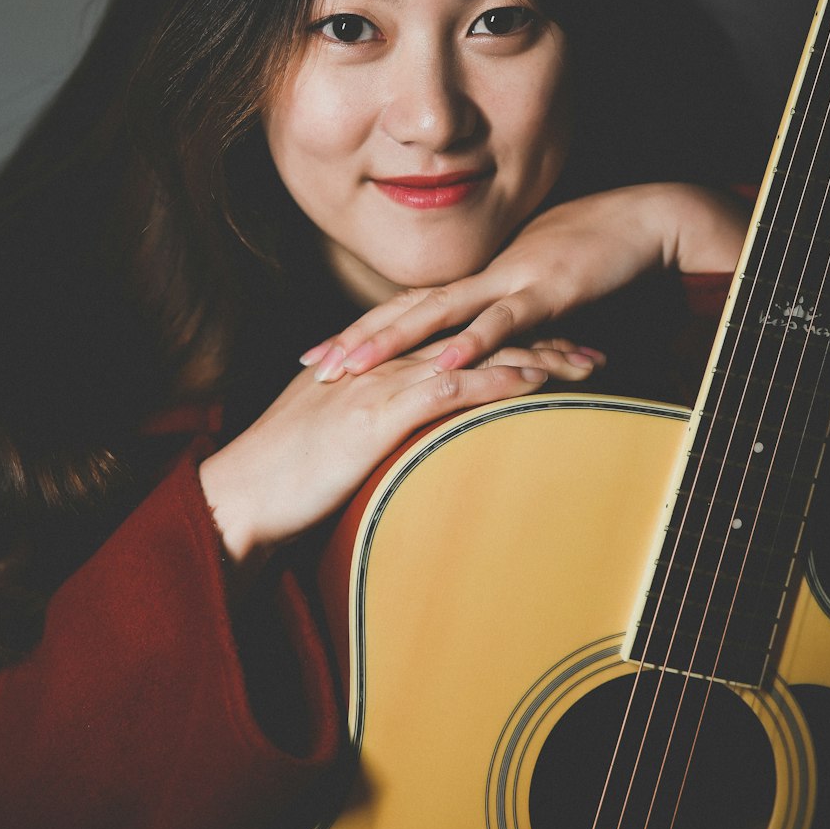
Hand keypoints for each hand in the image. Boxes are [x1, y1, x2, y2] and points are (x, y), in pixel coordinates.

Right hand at [198, 338, 592, 568]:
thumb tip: (397, 432)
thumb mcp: (327, 436)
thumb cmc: (277, 477)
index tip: (551, 343)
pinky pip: (455, 388)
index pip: (453, 337)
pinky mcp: (381, 411)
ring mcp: (381, 381)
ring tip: (589, 364)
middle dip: (539, 338)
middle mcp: (381, 360)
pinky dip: (502, 382)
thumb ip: (365, 420)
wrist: (238, 493)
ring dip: (540, 356)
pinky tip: (542, 384)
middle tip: (591, 348)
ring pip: (476, 355)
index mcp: (371, 362)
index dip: (504, 335)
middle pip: (477, 335)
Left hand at [300, 184, 747, 381]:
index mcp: (476, 281)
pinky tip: (444, 363)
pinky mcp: (546, 291)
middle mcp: (481, 279)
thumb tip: (475, 358)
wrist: (642, 220)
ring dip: (392, 341)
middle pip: (404, 311)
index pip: (405, 309)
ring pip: (439, 315)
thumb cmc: (593, 256)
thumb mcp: (538, 295)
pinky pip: (504, 321)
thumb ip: (504, 322)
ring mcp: (510, 282)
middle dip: (355, 340)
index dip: (359, 331)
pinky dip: (473, 342)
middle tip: (310, 367)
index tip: (317, 355)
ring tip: (351, 366)